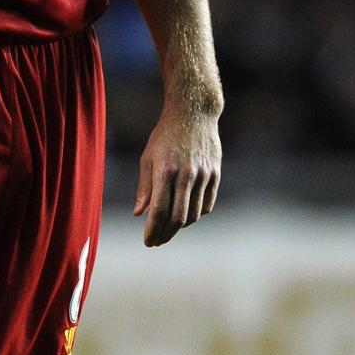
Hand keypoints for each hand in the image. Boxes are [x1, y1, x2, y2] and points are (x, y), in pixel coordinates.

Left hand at [133, 108, 220, 246]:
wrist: (193, 113)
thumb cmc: (165, 135)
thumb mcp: (148, 157)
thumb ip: (144, 186)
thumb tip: (139, 214)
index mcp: (165, 170)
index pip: (159, 210)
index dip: (153, 230)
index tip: (148, 242)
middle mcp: (186, 174)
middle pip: (178, 217)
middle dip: (166, 234)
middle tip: (157, 241)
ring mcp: (203, 175)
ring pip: (194, 214)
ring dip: (181, 227)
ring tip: (168, 229)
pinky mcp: (216, 174)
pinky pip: (207, 204)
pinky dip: (197, 214)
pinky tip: (186, 215)